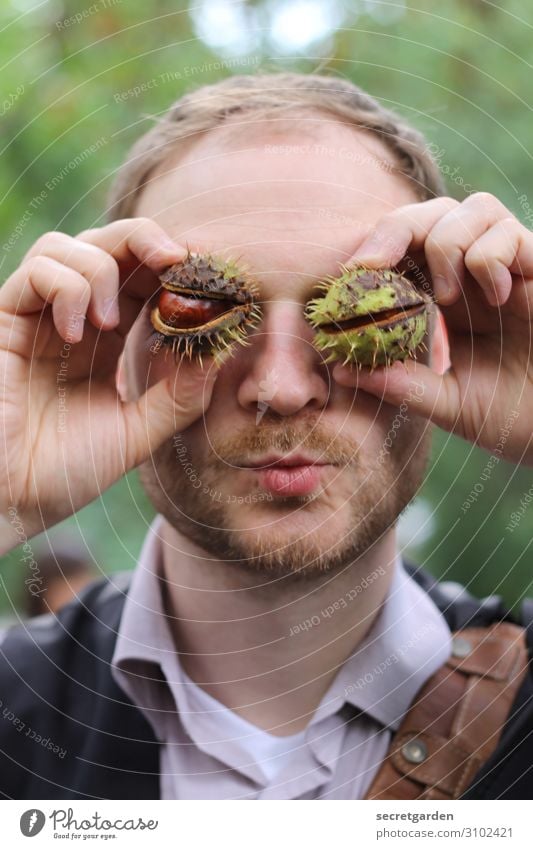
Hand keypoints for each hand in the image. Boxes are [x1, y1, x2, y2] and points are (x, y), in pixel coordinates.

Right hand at [0, 218, 217, 553]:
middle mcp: (75, 321)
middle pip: (108, 246)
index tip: (205, 273)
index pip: (143, 280)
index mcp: (109, 342)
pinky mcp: (6, 320)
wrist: (10, 500)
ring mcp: (39, 318)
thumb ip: (178, 397)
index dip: (172, 267)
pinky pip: (37, 272)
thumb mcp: (136, 434)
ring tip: (108, 322)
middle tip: (176, 260)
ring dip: (101, 269)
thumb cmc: (66, 473)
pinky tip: (75, 332)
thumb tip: (220, 354)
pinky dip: (65, 288)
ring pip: (70, 246)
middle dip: (144, 239)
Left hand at [332, 193, 532, 465]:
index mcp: (449, 299)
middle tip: (372, 266)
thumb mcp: (447, 404)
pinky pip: (510, 235)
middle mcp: (477, 275)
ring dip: (446, 243)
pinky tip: (494, 298)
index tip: (349, 276)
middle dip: (396, 229)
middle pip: (434, 213)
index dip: (377, 249)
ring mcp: (512, 269)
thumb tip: (343, 369)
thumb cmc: (511, 418)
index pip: (409, 249)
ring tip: (445, 299)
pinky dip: (489, 257)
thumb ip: (401, 385)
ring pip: (472, 209)